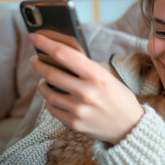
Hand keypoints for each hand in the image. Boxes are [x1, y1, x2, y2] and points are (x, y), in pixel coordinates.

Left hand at [28, 33, 143, 143]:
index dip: (45, 43)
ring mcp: (80, 109)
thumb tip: (60, 58)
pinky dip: (50, 101)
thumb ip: (87, 69)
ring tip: (44, 81)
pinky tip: (54, 98)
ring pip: (47, 93)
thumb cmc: (119, 98)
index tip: (34, 37)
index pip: (64, 54)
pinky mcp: (75, 123)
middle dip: (38, 64)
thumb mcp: (108, 78)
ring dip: (42, 85)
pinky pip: (52, 109)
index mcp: (97, 75)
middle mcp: (87, 91)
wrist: (130, 127)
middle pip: (50, 73)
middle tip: (35, 60)